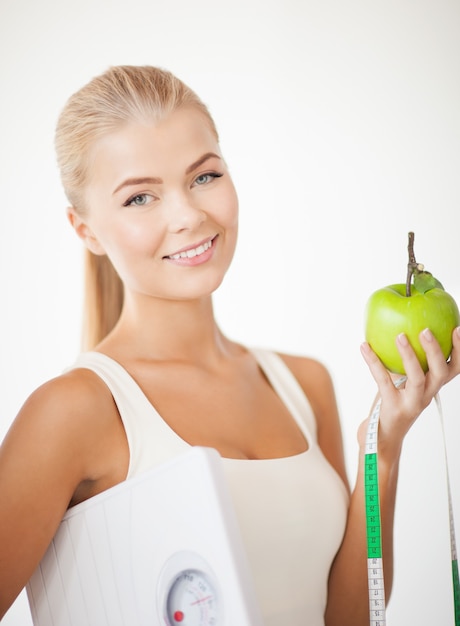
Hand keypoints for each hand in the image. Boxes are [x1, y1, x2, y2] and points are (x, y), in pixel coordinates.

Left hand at [359, 326, 459, 454]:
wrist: (383, 436)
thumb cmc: (395, 400)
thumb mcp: (404, 380)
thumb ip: (404, 359)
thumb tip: (397, 325)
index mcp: (433, 386)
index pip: (454, 368)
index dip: (459, 350)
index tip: (457, 328)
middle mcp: (427, 395)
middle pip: (441, 373)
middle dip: (436, 351)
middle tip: (425, 330)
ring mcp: (411, 402)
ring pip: (416, 378)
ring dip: (409, 355)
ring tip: (399, 336)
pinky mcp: (393, 407)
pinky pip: (383, 381)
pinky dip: (373, 362)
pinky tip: (364, 346)